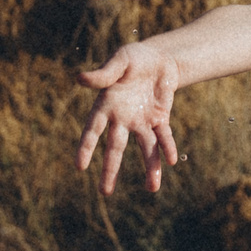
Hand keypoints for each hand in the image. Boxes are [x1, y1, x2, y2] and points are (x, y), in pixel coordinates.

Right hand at [76, 38, 182, 193]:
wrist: (159, 59)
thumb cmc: (133, 58)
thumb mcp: (119, 61)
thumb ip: (104, 74)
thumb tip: (79, 78)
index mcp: (106, 105)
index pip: (93, 130)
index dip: (86, 147)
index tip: (79, 166)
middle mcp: (122, 119)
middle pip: (115, 148)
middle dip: (110, 169)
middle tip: (104, 192)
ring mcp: (142, 122)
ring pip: (145, 149)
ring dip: (149, 168)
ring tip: (152, 188)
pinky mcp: (160, 120)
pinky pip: (164, 137)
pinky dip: (167, 147)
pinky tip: (171, 161)